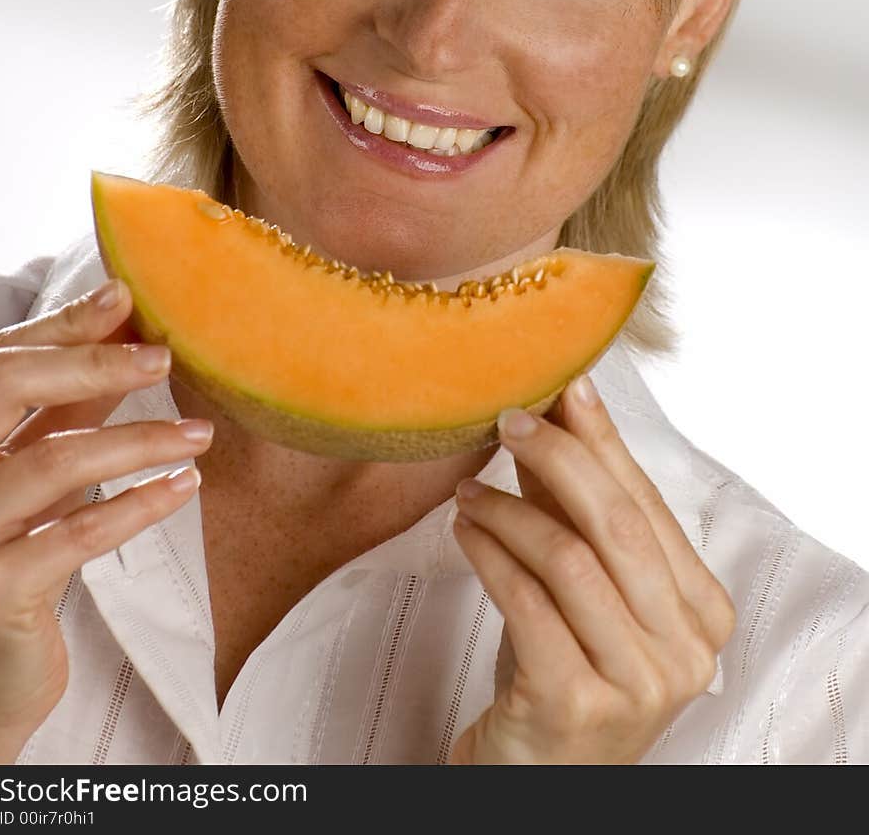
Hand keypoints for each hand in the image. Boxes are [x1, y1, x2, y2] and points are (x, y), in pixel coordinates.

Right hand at [0, 282, 213, 761]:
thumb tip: (126, 321)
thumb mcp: (43, 467)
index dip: (63, 325)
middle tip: (166, 355)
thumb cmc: (20, 552)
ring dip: (137, 438)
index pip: (1, 358)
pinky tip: (182, 488)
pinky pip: (73, 536)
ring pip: (53, 460)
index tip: (128, 295)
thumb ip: (73, 404)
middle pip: (5, 385)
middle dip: (91, 362)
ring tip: (200, 433)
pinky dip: (136, 506)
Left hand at [448, 374, 735, 764]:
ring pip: (570, 559)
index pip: (650, 505)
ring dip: (508, 510)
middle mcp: (686, 653)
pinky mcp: (577, 707)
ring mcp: (638, 686)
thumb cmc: (562, 674)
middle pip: (619, 525)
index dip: (604, 441)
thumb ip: (575, 511)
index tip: (565, 387)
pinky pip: (526, 603)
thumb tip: (553, 412)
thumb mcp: (582, 589)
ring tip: (467, 491)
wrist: (537, 781)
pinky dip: (489, 554)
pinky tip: (463, 531)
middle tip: (508, 420)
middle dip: (560, 458)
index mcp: (704, 614)